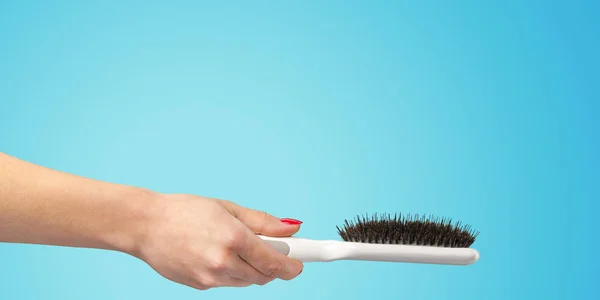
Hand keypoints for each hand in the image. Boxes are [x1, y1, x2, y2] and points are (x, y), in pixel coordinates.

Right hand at [134, 194, 303, 289]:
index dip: (292, 266)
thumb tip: (292, 229)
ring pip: (246, 282)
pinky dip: (232, 273)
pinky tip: (218, 255)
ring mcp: (210, 277)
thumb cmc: (185, 211)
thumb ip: (262, 221)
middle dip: (273, 266)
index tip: (300, 264)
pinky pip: (227, 284)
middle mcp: (223, 261)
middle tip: (271, 250)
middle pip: (264, 276)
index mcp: (233, 237)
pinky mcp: (199, 286)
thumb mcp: (227, 208)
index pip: (274, 262)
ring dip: (252, 270)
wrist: (145, 225)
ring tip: (237, 248)